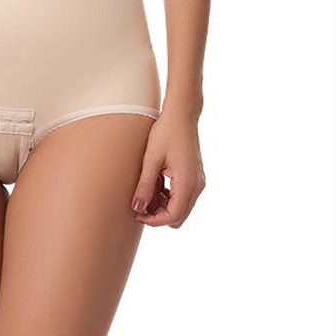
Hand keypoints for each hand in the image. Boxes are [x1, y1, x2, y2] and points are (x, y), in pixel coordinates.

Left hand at [130, 106, 205, 227]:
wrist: (181, 115)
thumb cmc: (166, 133)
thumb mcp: (151, 159)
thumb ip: (144, 185)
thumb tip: (137, 208)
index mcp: (187, 183)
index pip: (173, 216)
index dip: (154, 220)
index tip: (137, 213)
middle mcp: (197, 186)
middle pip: (179, 216)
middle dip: (158, 214)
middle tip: (140, 202)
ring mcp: (198, 182)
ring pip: (181, 207)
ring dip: (163, 205)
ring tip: (146, 189)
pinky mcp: (195, 177)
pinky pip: (183, 196)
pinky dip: (168, 196)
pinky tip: (155, 183)